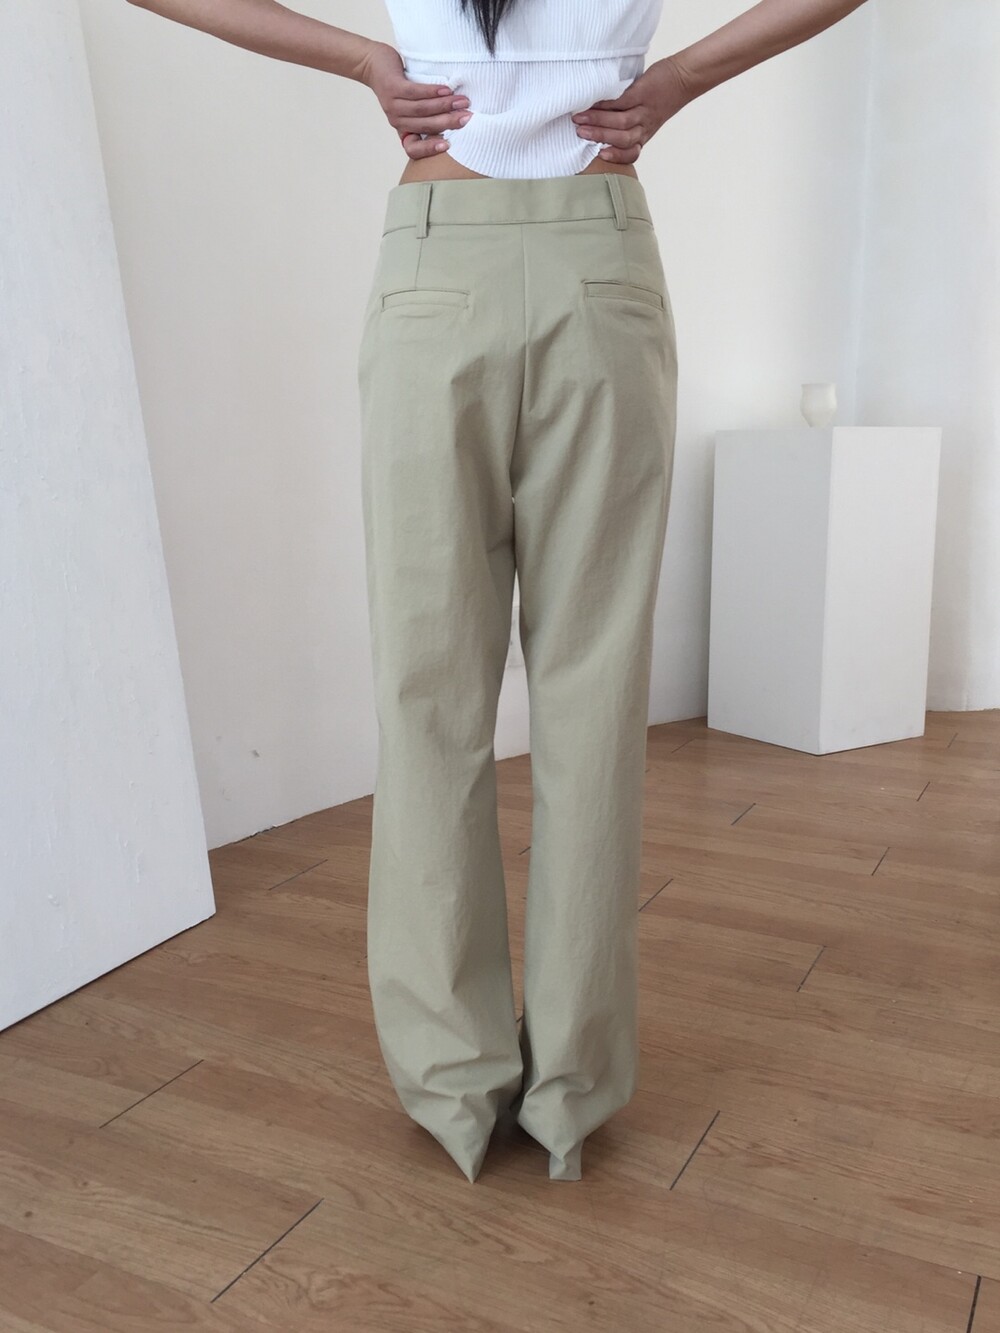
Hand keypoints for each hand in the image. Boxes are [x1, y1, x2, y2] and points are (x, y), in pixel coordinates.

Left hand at [359, 42, 472, 160]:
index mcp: (403, 129)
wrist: (374, 65)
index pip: (413, 149)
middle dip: (449, 122)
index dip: (429, 149)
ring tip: (462, 101)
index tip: (449, 146)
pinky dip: (432, 92)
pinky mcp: (392, 87)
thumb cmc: (398, 86)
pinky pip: (415, 92)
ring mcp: (393, 104)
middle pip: (426, 126)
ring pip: (422, 109)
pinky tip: (445, 90)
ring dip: (445, 106)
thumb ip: (427, 115)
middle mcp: (397, 121)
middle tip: (468, 118)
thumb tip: (457, 118)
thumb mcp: (410, 106)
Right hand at [571, 56, 692, 164]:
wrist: (684, 77)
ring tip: (580, 118)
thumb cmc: (662, 97)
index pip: (631, 153)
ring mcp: (644, 110)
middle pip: (621, 139)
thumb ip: (627, 123)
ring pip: (620, 122)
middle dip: (598, 137)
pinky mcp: (643, 93)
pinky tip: (593, 103)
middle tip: (579, 133)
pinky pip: (622, 102)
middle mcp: (644, 126)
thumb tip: (598, 124)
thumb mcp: (647, 117)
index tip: (600, 155)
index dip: (616, 157)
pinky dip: (606, 104)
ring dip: (598, 121)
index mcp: (643, 135)